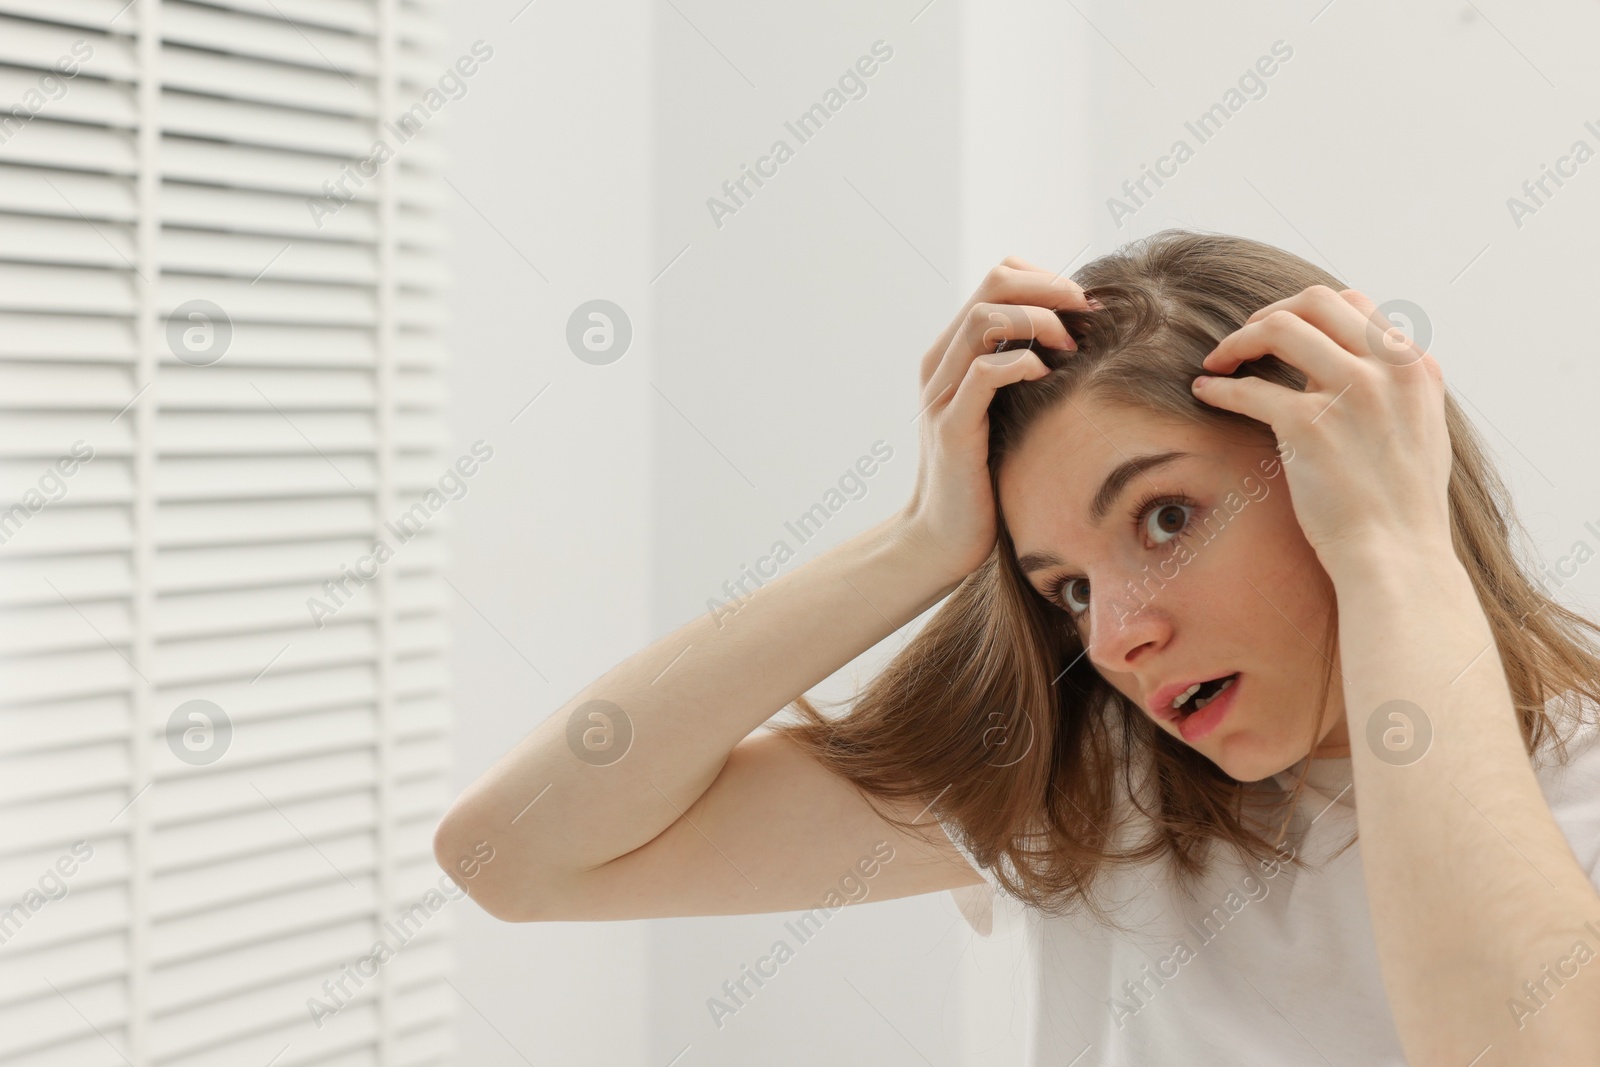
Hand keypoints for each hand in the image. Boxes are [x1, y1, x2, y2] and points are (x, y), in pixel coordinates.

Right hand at [896, 256, 1093, 581]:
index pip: (999, 277)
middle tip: (1087, 315)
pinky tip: (1047, 379)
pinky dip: (1024, 365)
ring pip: (986, 317)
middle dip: (1051, 288)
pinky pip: (985, 374)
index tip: (1083, 307)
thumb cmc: (986, 476)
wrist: (943, 536)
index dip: (1046, 278)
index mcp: (954, 351)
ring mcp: (941, 392)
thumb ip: (1023, 372)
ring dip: (1040, 322)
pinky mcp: (951, 427)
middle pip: (993, 283)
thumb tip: (1079, 338)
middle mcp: (941, 362)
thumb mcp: (1006, 411)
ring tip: (1070, 349)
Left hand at [1191, 284, 1453, 573]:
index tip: (1277, 334)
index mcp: (1416, 367)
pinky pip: (1248, 388)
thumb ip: (1392, 391)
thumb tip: (1354, 364)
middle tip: (1239, 341)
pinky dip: (1219, 387)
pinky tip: (1205, 393)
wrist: (1398, 558)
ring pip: (1278, 328)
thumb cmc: (1399, 508)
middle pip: (1315, 301)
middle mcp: (1389, 370)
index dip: (1305, 311)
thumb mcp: (1418, 431)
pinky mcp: (1310, 425)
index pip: (1354, 305)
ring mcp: (1351, 394)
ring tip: (1216, 362)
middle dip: (1268, 314)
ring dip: (1237, 341)